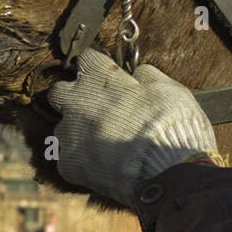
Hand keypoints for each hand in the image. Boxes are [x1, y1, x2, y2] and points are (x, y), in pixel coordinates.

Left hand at [46, 49, 217, 205]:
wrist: (166, 173)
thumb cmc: (171, 126)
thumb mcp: (169, 88)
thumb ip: (146, 76)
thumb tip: (138, 74)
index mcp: (98, 79)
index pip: (87, 58)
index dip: (101, 68)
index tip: (111, 77)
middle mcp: (76, 103)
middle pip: (60, 92)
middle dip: (75, 97)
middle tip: (98, 109)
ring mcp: (69, 135)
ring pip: (64, 128)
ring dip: (79, 133)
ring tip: (107, 145)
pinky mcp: (68, 164)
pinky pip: (69, 159)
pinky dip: (83, 162)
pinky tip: (105, 166)